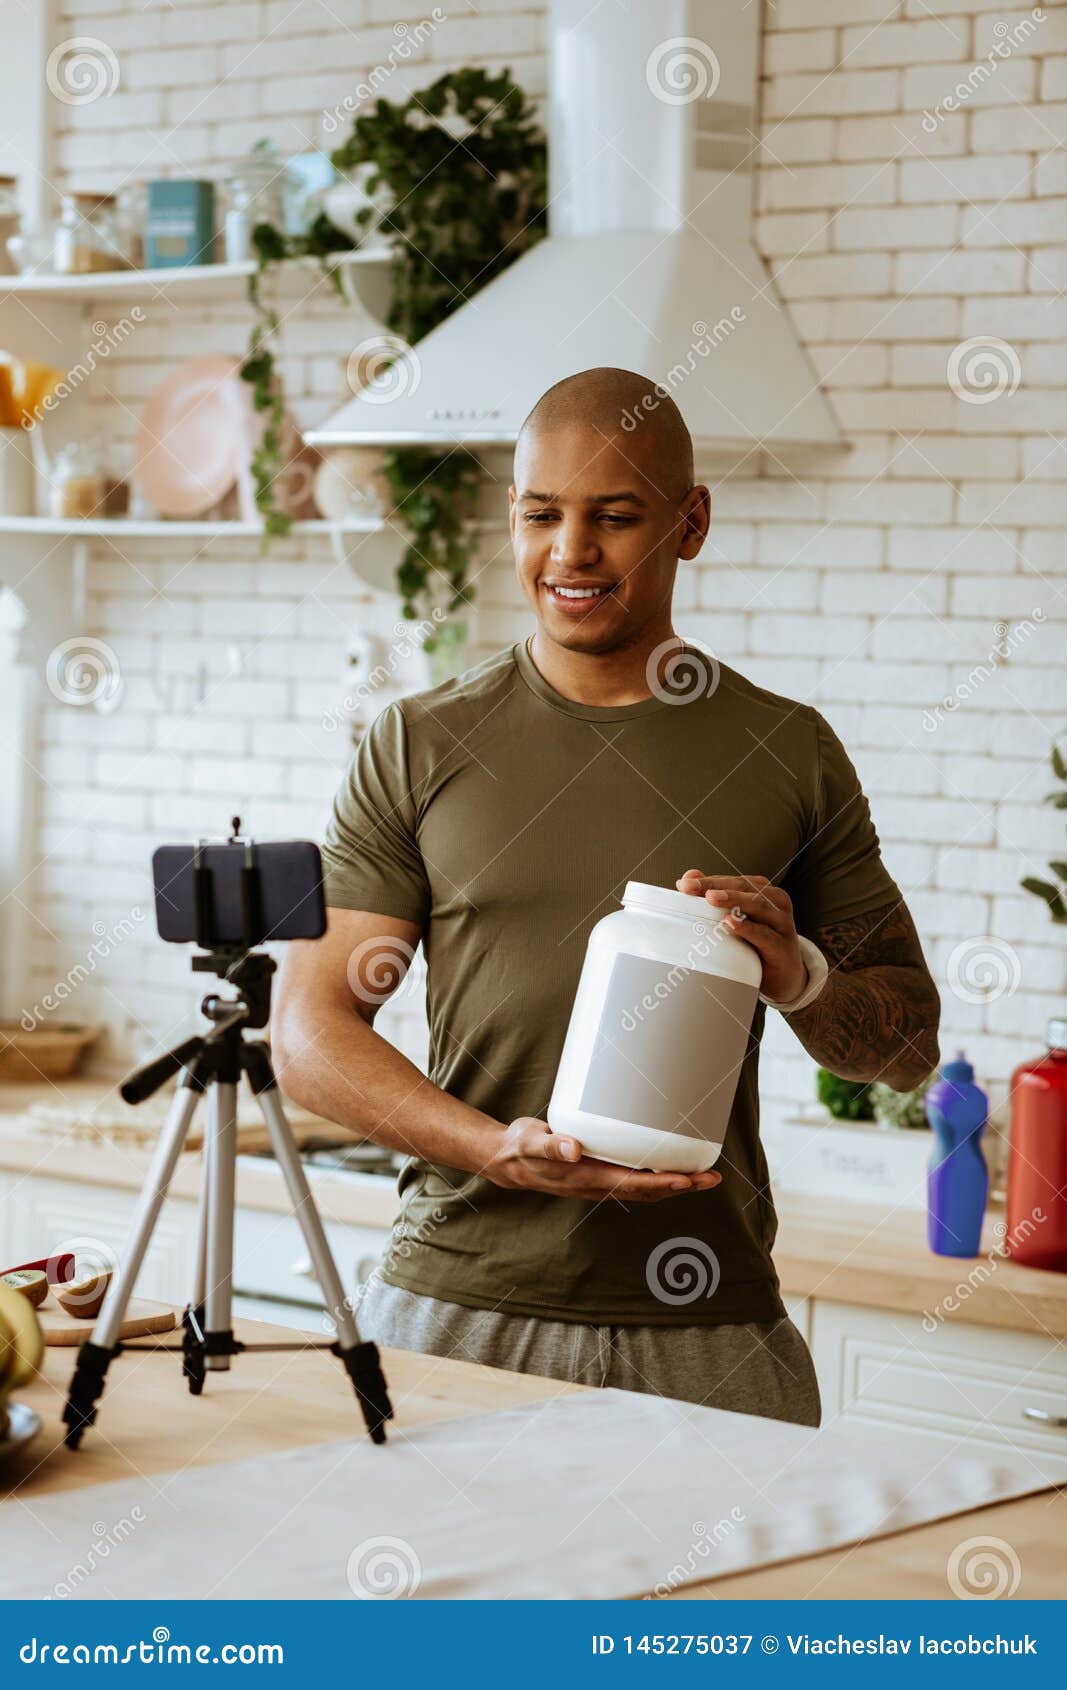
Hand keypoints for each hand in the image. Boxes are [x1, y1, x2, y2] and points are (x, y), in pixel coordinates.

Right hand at [485, 1118, 722, 1203]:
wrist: (507, 1161)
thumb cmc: (520, 1148)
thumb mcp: (531, 1142)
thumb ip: (551, 1145)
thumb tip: (573, 1149)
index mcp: (585, 1178)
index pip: (632, 1183)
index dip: (663, 1182)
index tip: (689, 1179)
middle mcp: (597, 1185)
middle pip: (648, 1190)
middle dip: (681, 1186)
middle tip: (713, 1178)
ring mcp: (599, 1182)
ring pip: (644, 1188)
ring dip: (675, 1184)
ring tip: (704, 1176)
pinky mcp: (599, 1174)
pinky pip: (634, 1180)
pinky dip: (657, 1177)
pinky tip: (671, 1167)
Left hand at [676, 869, 807, 1002]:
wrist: (786, 975)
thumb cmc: (758, 943)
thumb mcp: (738, 918)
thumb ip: (715, 897)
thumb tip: (687, 878)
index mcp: (763, 891)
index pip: (733, 880)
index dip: (709, 880)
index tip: (685, 883)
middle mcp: (775, 901)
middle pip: (744, 887)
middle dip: (716, 886)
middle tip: (691, 887)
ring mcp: (782, 923)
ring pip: (758, 905)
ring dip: (733, 900)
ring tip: (711, 898)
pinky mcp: (782, 946)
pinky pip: (765, 934)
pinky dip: (748, 927)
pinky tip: (731, 923)